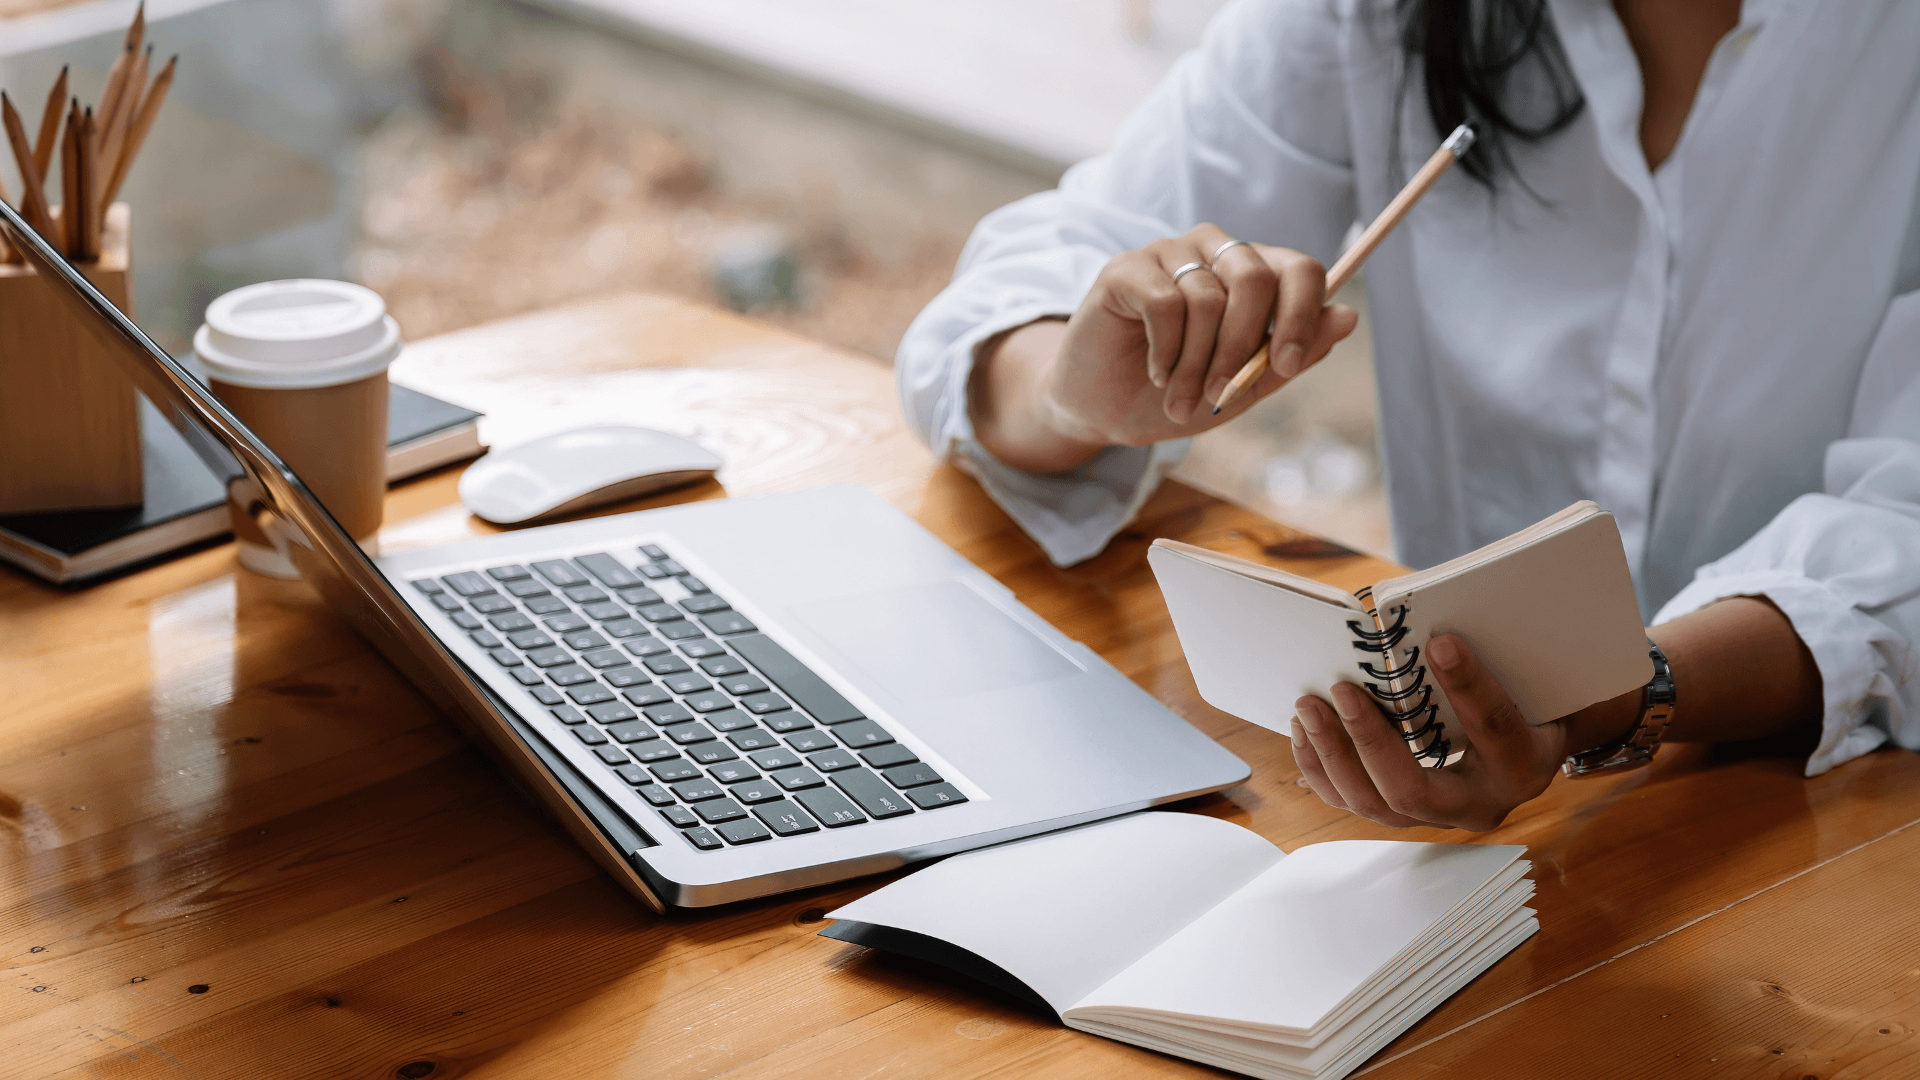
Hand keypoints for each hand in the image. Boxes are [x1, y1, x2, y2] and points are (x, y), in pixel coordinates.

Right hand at [969, 223, 1358, 473]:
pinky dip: (1166, 351)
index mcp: (1252, 275)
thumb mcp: (1245, 388)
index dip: (1302, 315)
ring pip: (1208, 298)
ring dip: (1196, 364)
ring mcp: (1168, 253)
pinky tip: (1156, 372)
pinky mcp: (1126, 268)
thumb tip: (1348, 317)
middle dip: (1242, 348)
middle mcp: (1214, 252)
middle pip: (1255, 277)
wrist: (1104, 411)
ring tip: (1179, 397)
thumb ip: (1294, 355)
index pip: (1299, 268)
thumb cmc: (1175, 395)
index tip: (1288, 366)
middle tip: (1220, 394)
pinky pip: (1165, 302)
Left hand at [1289, 634, 1640, 830]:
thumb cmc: (1527, 702)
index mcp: (1523, 765)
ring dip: (1334, 753)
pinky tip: (1307, 729)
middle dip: (1370, 740)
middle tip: (1342, 690)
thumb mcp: (1527, 679)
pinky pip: (1351, 801)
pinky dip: (1322, 766)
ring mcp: (1437, 816)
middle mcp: (1480, 804)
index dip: (1468, 685)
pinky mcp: (1402, 813)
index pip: (1495, 729)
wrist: (1528, 746)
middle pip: (1413, 791)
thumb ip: (1496, 655)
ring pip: (1374, 805)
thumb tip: (1439, 622)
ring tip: (1310, 705)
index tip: (1440, 641)